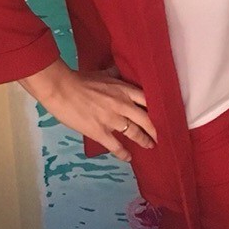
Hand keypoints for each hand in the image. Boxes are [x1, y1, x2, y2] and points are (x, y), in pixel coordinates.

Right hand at [19, 59, 156, 161]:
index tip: (164, 114)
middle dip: (155, 129)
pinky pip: (116, 146)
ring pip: (134, 133)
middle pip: (146, 119)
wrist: (64, 89)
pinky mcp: (100, 132)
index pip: (148, 99)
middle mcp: (123, 104)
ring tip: (150, 145)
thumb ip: (115, 75)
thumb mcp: (104, 73)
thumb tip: (120, 71)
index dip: (157, 108)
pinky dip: (123, 153)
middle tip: (161, 136)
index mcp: (124, 89)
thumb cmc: (82, 80)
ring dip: (144, 140)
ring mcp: (112, 119)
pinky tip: (129, 158)